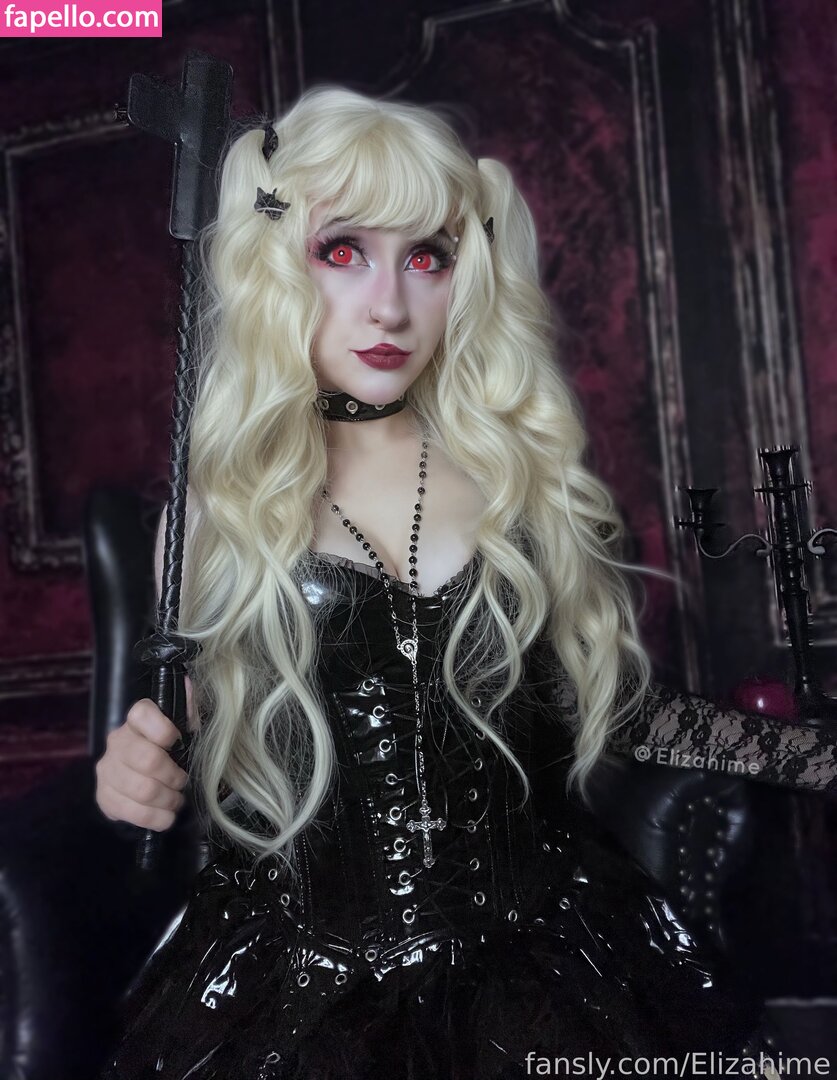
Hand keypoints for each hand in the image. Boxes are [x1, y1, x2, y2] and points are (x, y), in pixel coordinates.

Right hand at [95, 676, 193, 831]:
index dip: (162, 728)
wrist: (142, 783)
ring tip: (176, 801)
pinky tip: (165, 816)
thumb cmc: (168, 753)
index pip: (141, 714)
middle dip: (172, 775)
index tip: (177, 742)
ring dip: (168, 799)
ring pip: (141, 789)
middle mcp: (117, 742)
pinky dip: (155, 818)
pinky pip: (131, 812)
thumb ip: (187, 711)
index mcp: (136, 722)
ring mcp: (107, 770)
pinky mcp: (104, 797)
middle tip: (182, 782)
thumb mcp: (183, 730)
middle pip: (146, 759)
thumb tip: (191, 684)